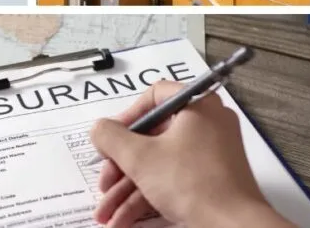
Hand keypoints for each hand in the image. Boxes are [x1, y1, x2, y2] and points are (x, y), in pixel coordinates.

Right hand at [89, 80, 296, 227]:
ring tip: (106, 214)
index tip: (112, 138)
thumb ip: (110, 137)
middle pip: (151, 136)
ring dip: (127, 189)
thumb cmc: (192, 184)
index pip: (155, 96)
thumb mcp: (139, 157)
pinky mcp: (210, 180)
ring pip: (158, 163)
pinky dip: (146, 197)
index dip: (127, 116)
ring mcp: (210, 154)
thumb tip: (99, 130)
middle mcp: (207, 125)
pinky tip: (123, 220)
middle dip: (120, 167)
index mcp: (198, 106)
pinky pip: (171, 179)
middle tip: (104, 183)